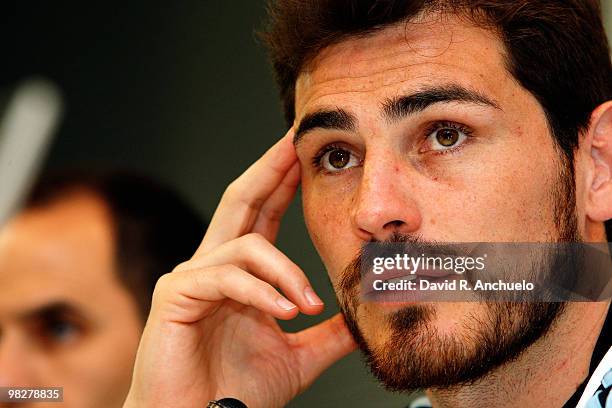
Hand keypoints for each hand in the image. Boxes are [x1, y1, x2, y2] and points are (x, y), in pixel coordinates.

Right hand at [123, 131, 356, 407]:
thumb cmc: (235, 391)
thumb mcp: (297, 356)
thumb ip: (327, 334)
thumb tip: (362, 318)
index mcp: (237, 274)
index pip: (262, 213)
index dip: (283, 181)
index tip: (305, 156)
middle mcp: (211, 265)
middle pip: (241, 199)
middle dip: (270, 168)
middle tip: (296, 142)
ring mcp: (190, 277)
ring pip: (246, 244)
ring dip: (286, 272)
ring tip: (308, 306)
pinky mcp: (175, 295)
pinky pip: (227, 277)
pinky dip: (261, 291)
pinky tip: (284, 312)